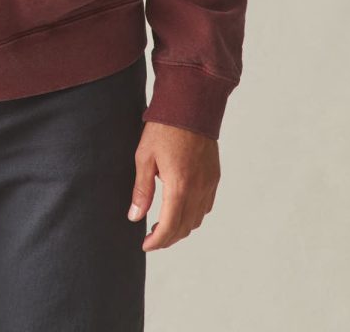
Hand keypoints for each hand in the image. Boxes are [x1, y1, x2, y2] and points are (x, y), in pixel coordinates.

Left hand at [127, 121, 219, 251]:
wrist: (190, 105)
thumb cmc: (164, 128)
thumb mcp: (144, 157)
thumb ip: (142, 190)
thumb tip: (135, 217)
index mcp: (179, 186)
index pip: (169, 227)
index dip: (157, 241)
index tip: (145, 245)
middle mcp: (198, 189)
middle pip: (185, 228)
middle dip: (168, 238)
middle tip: (151, 237)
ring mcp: (209, 183)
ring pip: (197, 219)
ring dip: (181, 227)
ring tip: (163, 223)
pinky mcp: (214, 176)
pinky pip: (206, 206)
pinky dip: (194, 214)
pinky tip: (180, 207)